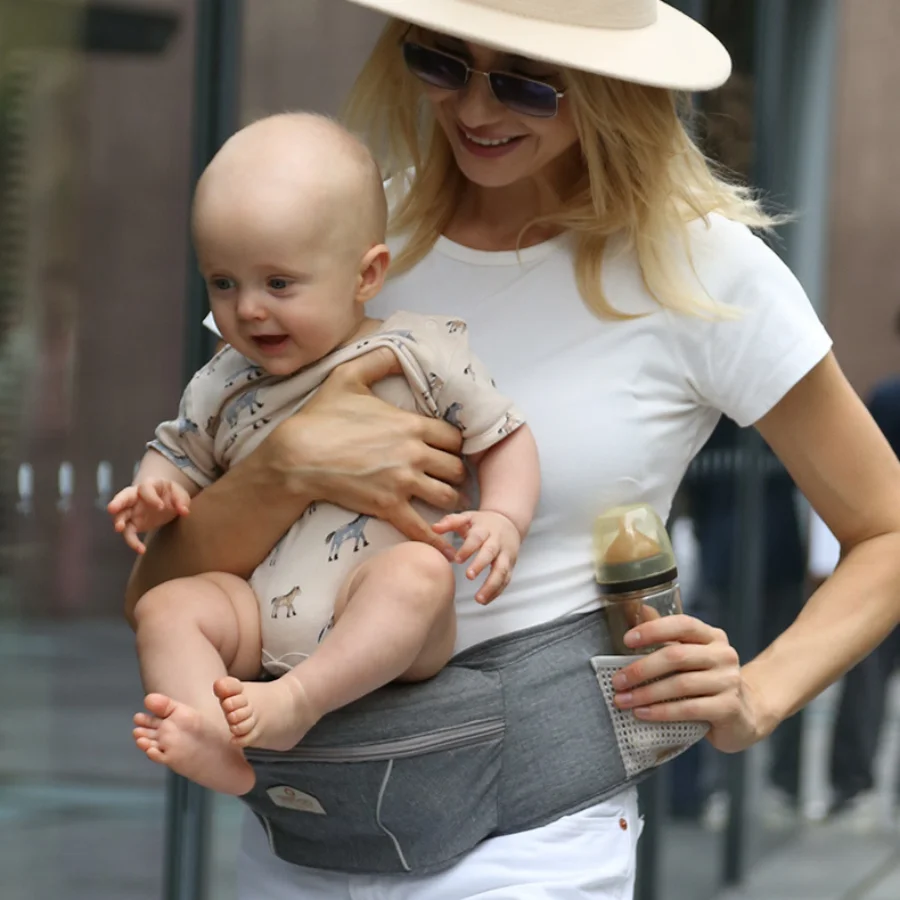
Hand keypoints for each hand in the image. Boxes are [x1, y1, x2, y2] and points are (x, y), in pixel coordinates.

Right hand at [107, 480, 191, 553]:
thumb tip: (184, 511)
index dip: (151, 497)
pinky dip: (132, 541)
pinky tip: (141, 549)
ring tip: (119, 528)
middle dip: (117, 502)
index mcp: (149, 485)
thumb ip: (181, 501)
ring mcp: (132, 511)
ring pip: (121, 515)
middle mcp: (136, 497)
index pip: (145, 489)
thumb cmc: (171, 494)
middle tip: (112, 508)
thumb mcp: (180, 494)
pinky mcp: (133, 524)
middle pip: (123, 497)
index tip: (161, 507)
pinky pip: (129, 533)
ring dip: (118, 522)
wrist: (166, 501)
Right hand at [269, 347, 465, 557]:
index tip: (447, 449)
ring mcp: (402, 482)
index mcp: (411, 424)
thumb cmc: (320, 417)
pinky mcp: (388, 506)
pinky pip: (421, 527)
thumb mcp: (348, 377)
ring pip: (447, 496)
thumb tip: (398, 346)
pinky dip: (436, 539)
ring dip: (449, 500)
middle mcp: (414, 454)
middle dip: (455, 473)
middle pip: (456, 468)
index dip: (454, 444)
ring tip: (444, 502)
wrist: (295, 456)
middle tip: (448, 477)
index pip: (454, 437)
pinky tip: (446, 549)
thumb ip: (379, 360)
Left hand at [433, 509, 520, 603]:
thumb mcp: (467, 517)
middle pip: (490, 553)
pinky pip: (506, 580)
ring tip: (479, 599)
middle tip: (469, 576)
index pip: (477, 538)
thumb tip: (434, 528)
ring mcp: (505, 554)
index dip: (468, 548)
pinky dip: (497, 592)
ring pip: (502, 570)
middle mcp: (497, 542)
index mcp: (485, 529)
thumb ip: (450, 522)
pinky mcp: (510, 565)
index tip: (457, 560)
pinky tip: (484, 601)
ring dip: (491, 585)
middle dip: (480, 564)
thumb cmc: (482, 523)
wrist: (508, 522)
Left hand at [610, 615, 764, 753]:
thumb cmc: (707, 681)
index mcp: (712, 636)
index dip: (653, 630)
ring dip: (647, 693)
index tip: (626, 640)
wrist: (744, 715)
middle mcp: (723, 655)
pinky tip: (643, 713)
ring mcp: (729, 681)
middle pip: (676, 656)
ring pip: (680, 684)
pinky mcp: (729, 707)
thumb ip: (668, 635)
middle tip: (617, 680)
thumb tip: (640, 609)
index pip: (682, 624)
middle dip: (641, 668)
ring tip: (624, 700)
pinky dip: (662, 711)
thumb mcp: (691, 655)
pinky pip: (689, 708)